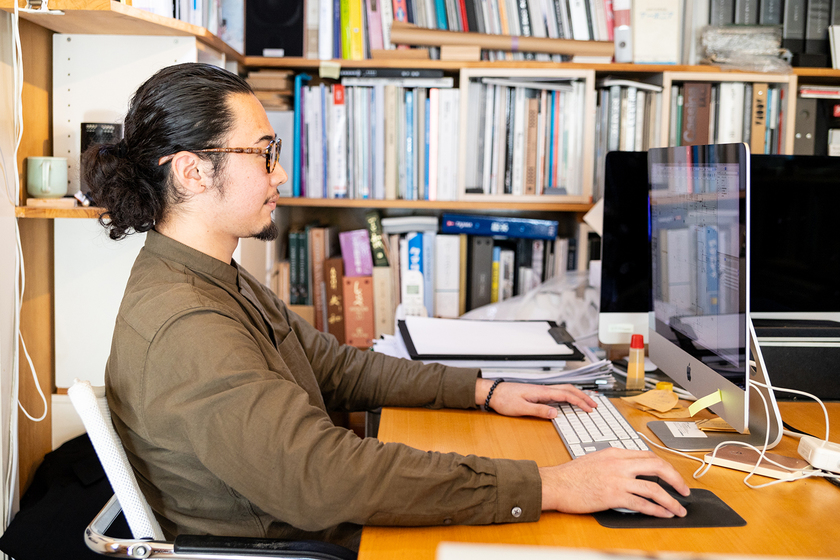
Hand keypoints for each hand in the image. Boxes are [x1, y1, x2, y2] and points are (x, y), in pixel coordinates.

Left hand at [475, 379, 597, 418]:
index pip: (566, 395)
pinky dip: (568, 395)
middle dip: (583, 397)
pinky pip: (557, 392)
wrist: (493, 393)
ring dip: (577, 395)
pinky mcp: (538, 392)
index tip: (590, 409)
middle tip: (594, 405)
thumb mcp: (521, 409)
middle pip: (569, 389)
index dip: (580, 402)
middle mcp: (543, 389)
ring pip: (564, 389)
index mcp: (542, 392)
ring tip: (586, 402)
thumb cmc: (504, 400)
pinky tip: (569, 400)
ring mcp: (541, 390)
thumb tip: (555, 414)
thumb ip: (539, 410)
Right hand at [539, 448, 689, 517]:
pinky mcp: (614, 496)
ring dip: (671, 500)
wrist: (555, 484)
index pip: (648, 456)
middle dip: (675, 479)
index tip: (671, 476)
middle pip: (657, 466)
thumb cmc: (570, 475)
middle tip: (684, 490)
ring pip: (654, 488)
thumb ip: (614, 462)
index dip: (664, 467)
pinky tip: (663, 514)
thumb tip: (629, 471)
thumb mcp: (595, 459)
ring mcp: (618, 480)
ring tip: (678, 509)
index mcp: (615, 452)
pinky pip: (642, 504)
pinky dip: (657, 510)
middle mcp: (619, 464)